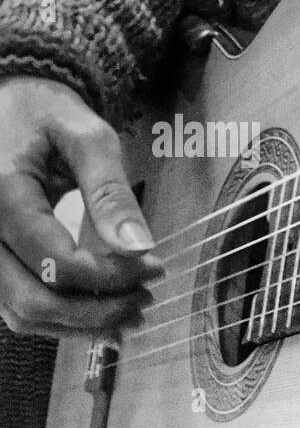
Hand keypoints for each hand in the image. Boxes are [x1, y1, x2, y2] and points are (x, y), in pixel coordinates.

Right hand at [0, 77, 160, 338]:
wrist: (10, 104)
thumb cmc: (48, 115)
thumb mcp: (88, 138)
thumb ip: (111, 193)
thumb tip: (140, 247)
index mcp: (0, 194)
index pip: (57, 262)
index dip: (112, 276)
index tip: (156, 268)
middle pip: (34, 300)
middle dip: (98, 310)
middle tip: (146, 299)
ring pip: (22, 313)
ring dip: (80, 323)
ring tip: (132, 312)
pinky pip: (16, 306)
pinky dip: (60, 319)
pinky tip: (103, 313)